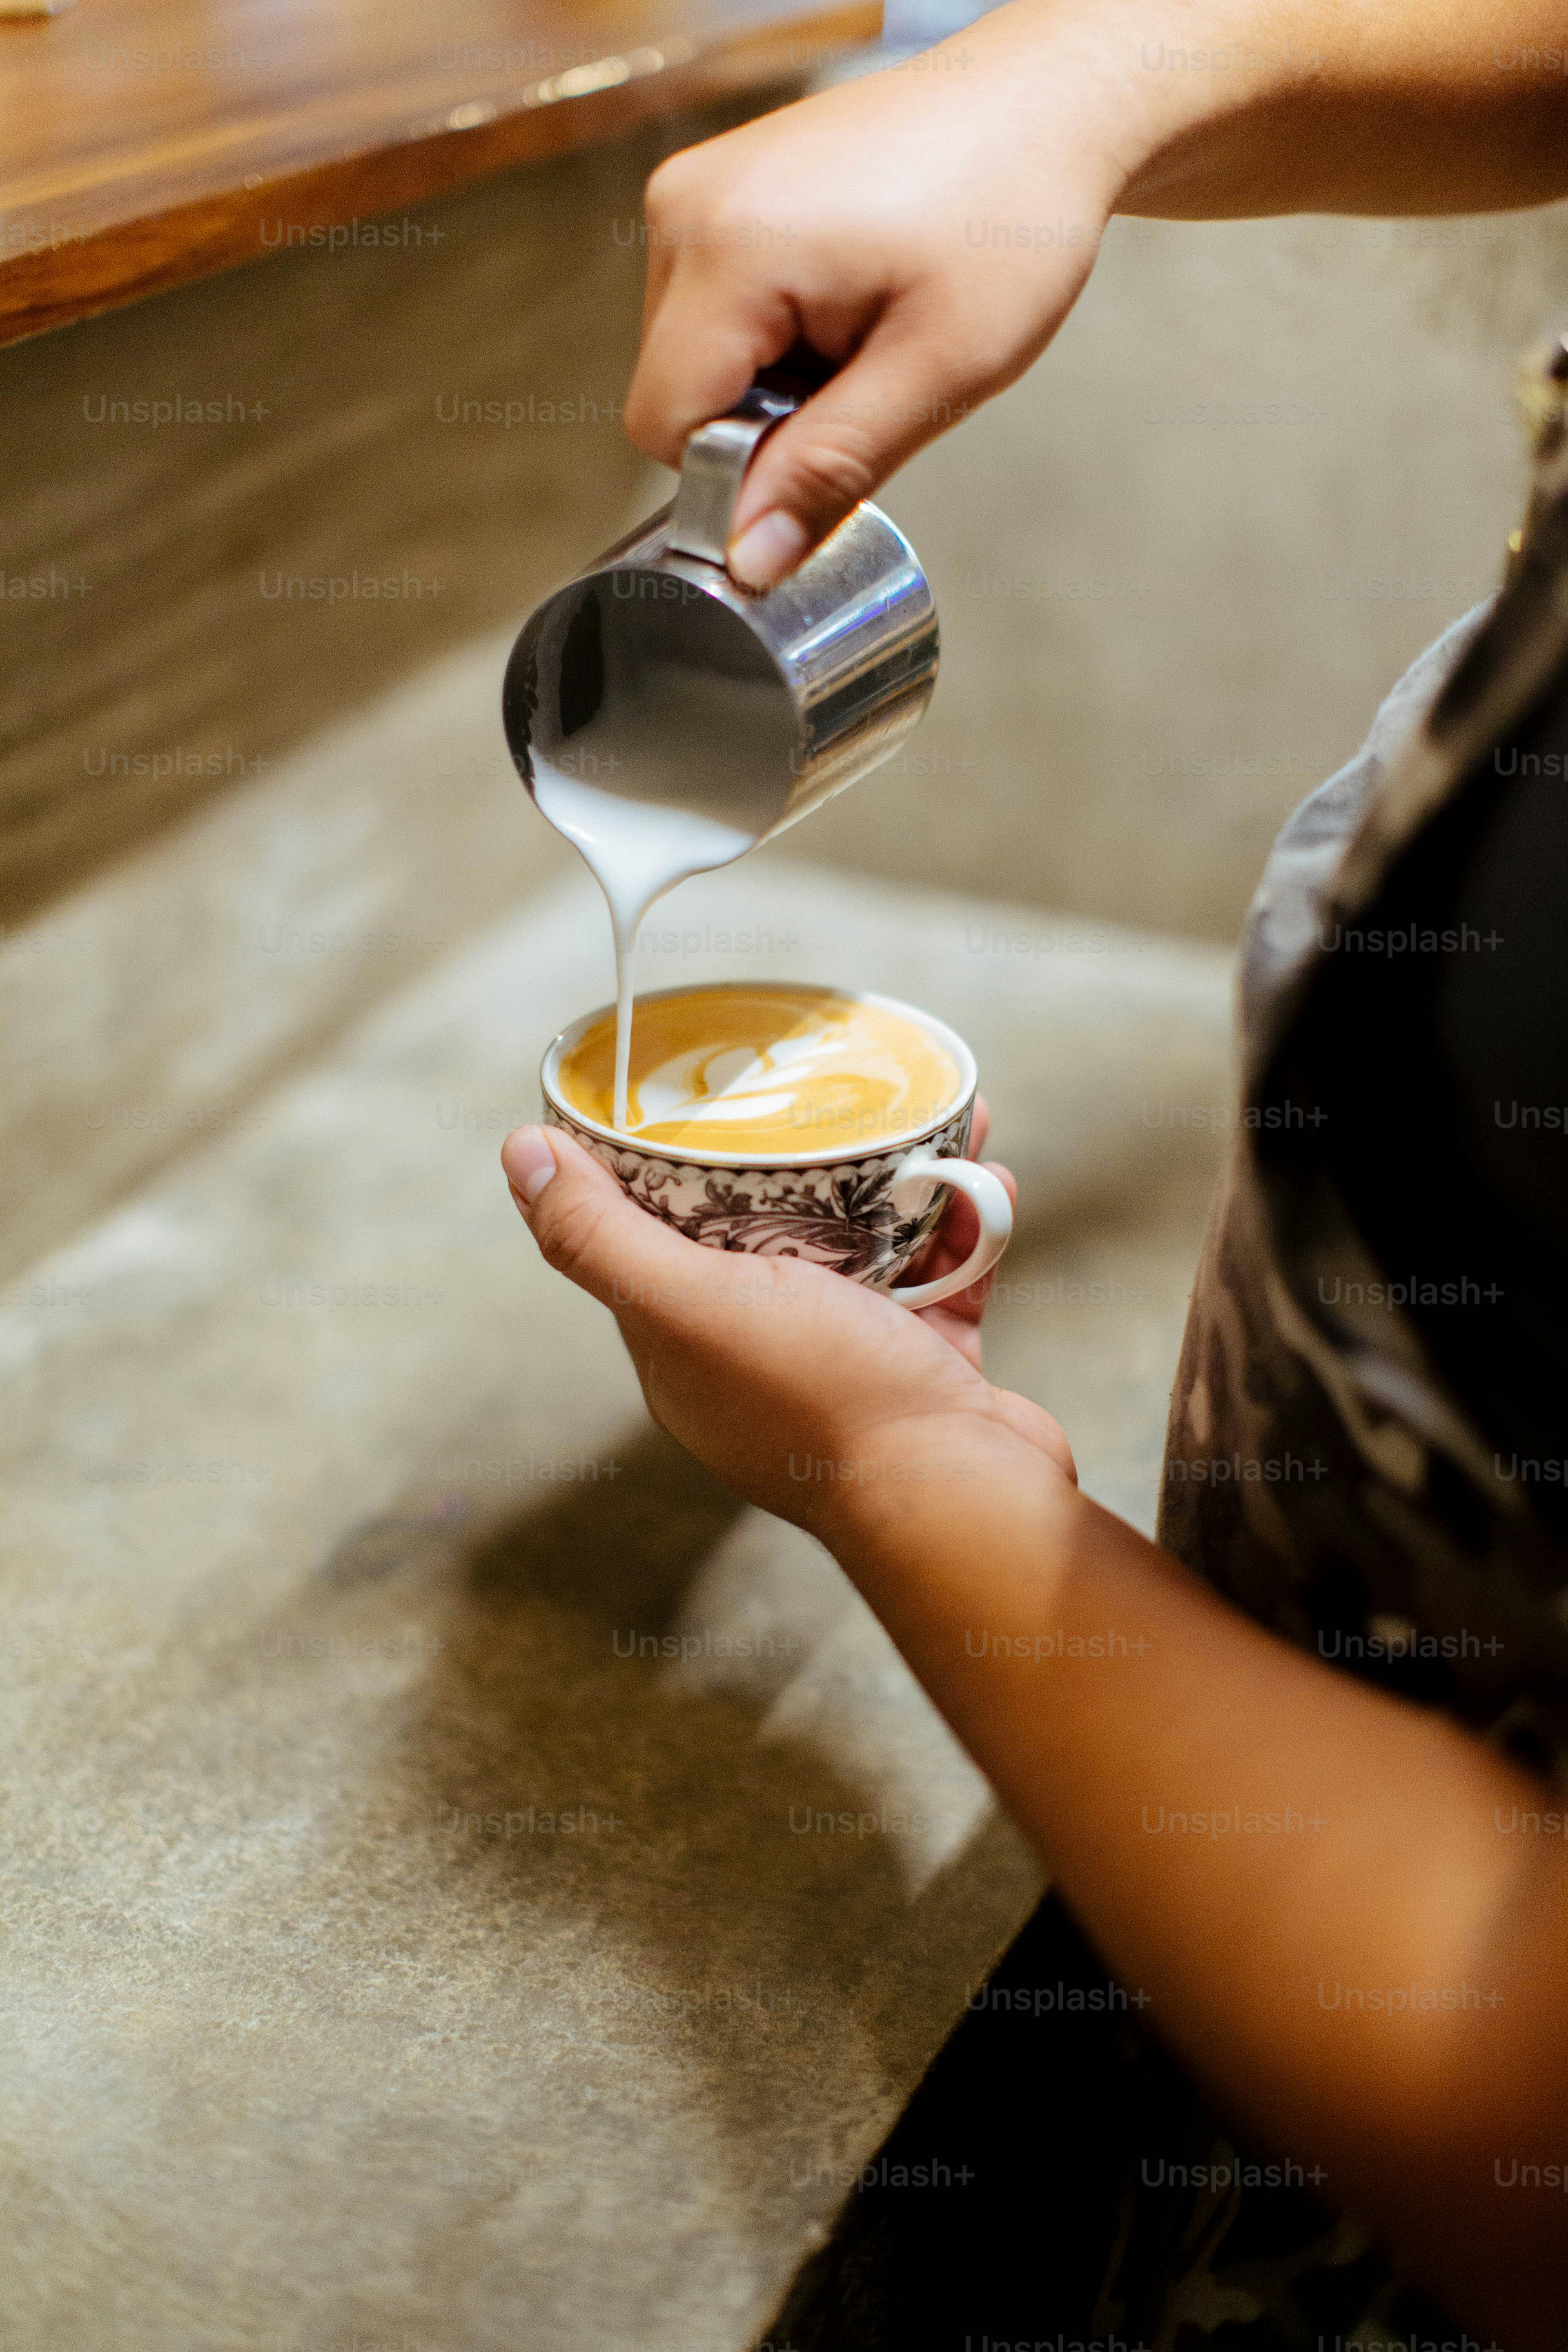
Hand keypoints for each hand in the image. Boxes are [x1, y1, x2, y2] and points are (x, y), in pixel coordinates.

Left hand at [500, 1101, 1072, 1535]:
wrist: (962, 1497)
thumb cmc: (825, 1400)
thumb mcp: (691, 1306)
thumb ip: (602, 1236)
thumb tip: (518, 1151)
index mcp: (688, 1350)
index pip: (653, 1240)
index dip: (668, 1167)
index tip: (695, 1091)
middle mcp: (760, 1357)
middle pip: (767, 1229)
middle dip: (804, 1155)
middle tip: (833, 1087)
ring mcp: (848, 1363)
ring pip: (865, 1241)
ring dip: (901, 1176)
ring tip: (934, 1112)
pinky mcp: (926, 1365)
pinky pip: (939, 1272)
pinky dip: (964, 1223)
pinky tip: (988, 1173)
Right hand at [624, 3, 1132, 586]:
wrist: (1042, 107)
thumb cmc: (1010, 216)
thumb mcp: (938, 371)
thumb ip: (831, 470)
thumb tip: (750, 560)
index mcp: (729, 245)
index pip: (664, 425)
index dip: (737, 474)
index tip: (828, 452)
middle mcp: (687, 204)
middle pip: (674, 391)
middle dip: (762, 421)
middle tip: (865, 380)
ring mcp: (696, 187)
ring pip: (692, 356)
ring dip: (771, 379)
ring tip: (862, 330)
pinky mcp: (717, 188)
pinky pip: (711, 308)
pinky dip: (773, 333)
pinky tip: (844, 301)